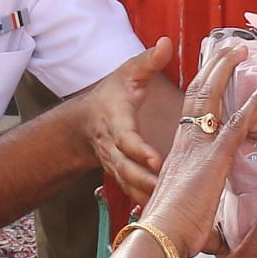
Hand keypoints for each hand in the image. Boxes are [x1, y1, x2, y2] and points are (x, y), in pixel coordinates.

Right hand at [79, 40, 173, 195]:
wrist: (86, 122)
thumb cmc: (113, 95)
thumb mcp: (128, 73)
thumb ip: (148, 61)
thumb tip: (166, 42)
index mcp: (116, 122)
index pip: (126, 139)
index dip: (139, 151)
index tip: (156, 160)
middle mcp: (113, 148)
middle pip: (126, 170)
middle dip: (144, 182)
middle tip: (166, 190)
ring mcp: (116, 165)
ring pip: (129, 186)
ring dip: (147, 197)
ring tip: (170, 207)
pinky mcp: (122, 177)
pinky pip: (133, 193)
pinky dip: (146, 203)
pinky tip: (165, 214)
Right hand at [129, 42, 256, 257]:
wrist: (159, 240)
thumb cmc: (170, 233)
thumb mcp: (188, 211)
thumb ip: (204, 211)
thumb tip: (222, 237)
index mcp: (178, 151)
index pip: (190, 110)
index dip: (203, 87)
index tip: (213, 69)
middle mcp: (185, 141)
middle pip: (198, 93)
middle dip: (213, 67)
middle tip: (228, 46)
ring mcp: (198, 146)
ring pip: (212, 97)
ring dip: (228, 70)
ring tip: (242, 50)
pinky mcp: (214, 158)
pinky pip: (238, 122)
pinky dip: (256, 103)